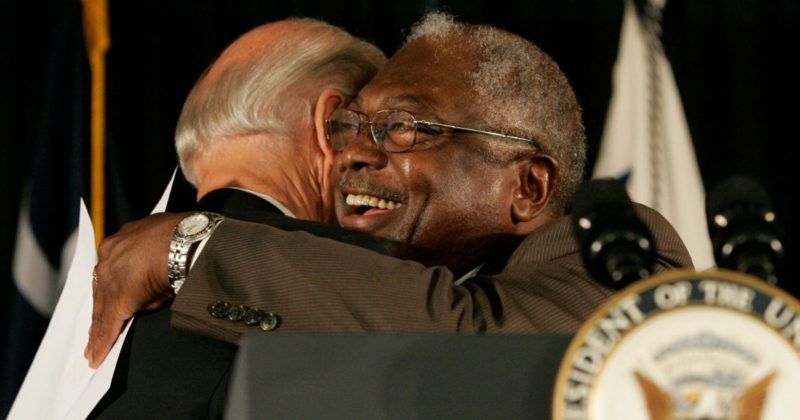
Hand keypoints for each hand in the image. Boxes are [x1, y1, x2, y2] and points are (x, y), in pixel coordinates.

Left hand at [85, 211, 189, 367]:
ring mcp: (110, 280)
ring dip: (97, 332)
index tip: (106, 302)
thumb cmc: (181, 238)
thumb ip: (147, 267)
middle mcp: (107, 259)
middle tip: (93, 331)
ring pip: (100, 311)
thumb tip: (146, 292)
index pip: (109, 273)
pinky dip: (102, 343)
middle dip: (98, 313)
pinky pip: (108, 326)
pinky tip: (97, 357)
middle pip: (100, 293)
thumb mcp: (159, 247)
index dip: (107, 290)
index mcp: (117, 244)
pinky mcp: (119, 301)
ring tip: (93, 351)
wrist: (185, 241)